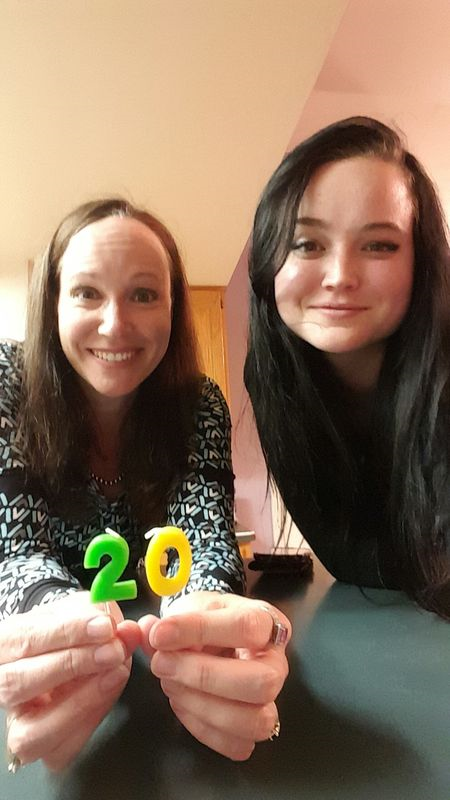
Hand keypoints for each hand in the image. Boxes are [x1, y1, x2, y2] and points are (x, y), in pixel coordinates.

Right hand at [2, 591, 140, 770]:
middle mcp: (3, 686)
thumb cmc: (72, 631)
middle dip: (71, 665)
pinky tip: (109, 692)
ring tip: (115, 673)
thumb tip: (122, 630)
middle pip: (18, 684)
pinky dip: (88, 723)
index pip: (24, 638)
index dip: (66, 632)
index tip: (104, 626)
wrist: (72, 653)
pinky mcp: (40, 747)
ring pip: (31, 733)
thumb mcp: (81, 610)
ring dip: (80, 703)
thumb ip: (99, 615)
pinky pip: (59, 750)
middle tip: (113, 650)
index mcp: (6, 644)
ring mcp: (18, 722)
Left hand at [139, 592, 290, 760]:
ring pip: (255, 721)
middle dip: (204, 677)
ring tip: (171, 684)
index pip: (246, 627)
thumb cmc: (208, 619)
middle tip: (163, 664)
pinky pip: (238, 745)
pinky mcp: (255, 727)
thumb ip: (172, 622)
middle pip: (261, 683)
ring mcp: (272, 699)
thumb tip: (151, 632)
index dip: (199, 630)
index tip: (160, 634)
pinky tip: (182, 703)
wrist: (213, 635)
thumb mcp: (193, 607)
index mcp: (267, 622)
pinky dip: (203, 729)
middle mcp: (277, 663)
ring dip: (203, 707)